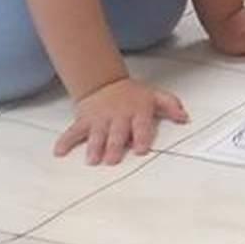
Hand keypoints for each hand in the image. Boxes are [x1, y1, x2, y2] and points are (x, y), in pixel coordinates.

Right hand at [55, 77, 187, 165]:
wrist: (104, 83)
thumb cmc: (132, 95)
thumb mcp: (154, 95)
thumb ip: (171, 105)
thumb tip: (185, 117)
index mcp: (137, 111)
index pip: (141, 125)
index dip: (142, 137)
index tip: (141, 149)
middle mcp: (118, 116)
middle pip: (117, 133)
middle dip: (115, 146)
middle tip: (112, 160)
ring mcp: (99, 119)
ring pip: (96, 134)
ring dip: (94, 147)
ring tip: (92, 160)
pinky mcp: (84, 121)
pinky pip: (73, 131)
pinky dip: (65, 141)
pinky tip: (59, 152)